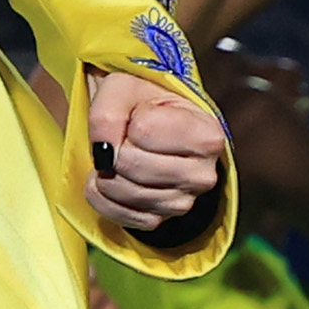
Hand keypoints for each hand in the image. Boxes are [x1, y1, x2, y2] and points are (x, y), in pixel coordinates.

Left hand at [81, 70, 228, 237]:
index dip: (129, 121)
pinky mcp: (159, 220)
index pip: (143, 130)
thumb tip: (103, 153)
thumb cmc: (142, 103)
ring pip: (122, 191)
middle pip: (131, 164)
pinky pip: (116, 214)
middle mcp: (203, 175)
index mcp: (206, 135)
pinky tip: (111, 177)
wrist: (146, 125)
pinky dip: (102, 195)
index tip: (141, 117)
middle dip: (116, 147)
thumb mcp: (123, 87)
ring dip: (106, 171)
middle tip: (127, 138)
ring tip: (119, 155)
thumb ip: (108, 112)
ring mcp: (183, 203)